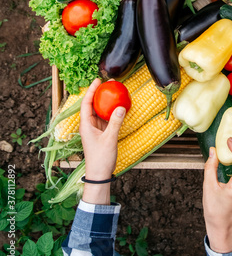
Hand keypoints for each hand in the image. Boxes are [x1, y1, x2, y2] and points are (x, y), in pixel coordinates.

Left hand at [79, 79, 125, 203]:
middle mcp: (88, 125)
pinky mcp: (101, 133)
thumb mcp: (110, 139)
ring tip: (114, 92)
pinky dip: (111, 112)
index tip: (98, 80)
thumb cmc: (101, 158)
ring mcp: (94, 129)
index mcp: (86, 125)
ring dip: (106, 102)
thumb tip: (121, 107)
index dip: (91, 91)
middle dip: (99, 93)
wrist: (99, 175)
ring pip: (99, 111)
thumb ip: (115, 122)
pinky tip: (118, 107)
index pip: (86, 103)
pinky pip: (105, 119)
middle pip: (92, 105)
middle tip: (109, 83)